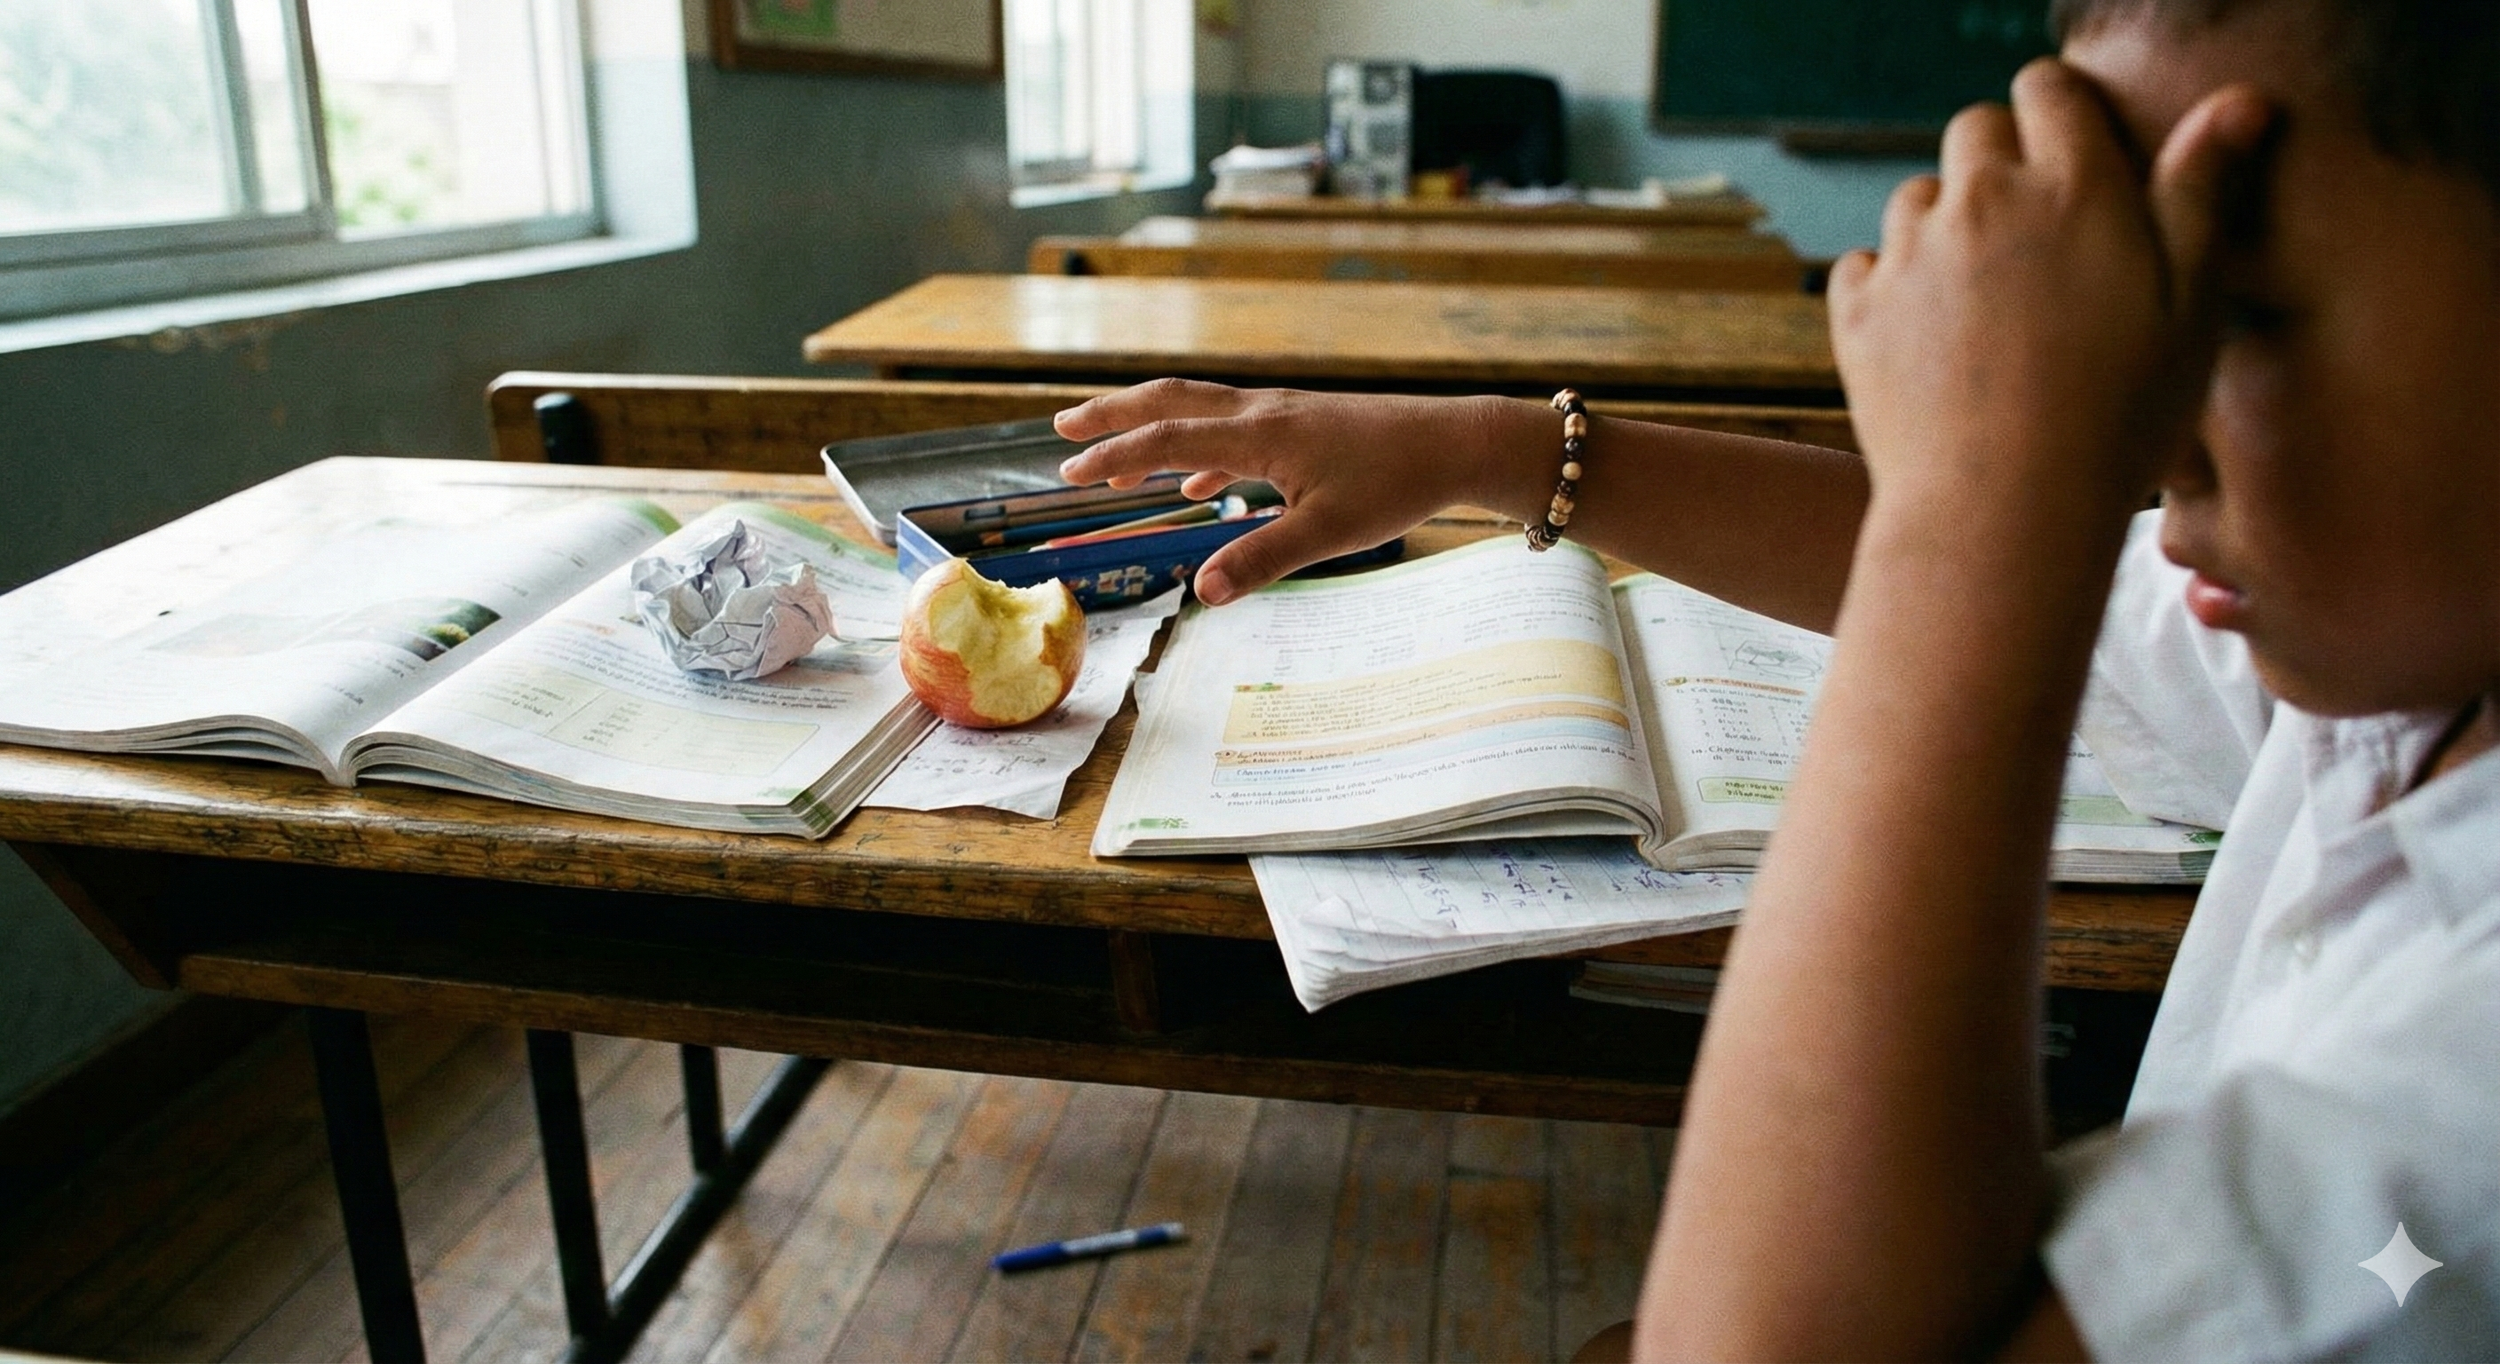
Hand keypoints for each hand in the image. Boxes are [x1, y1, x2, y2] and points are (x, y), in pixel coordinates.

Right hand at [1054, 380, 1535, 603]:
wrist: (1454, 442)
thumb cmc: (1395, 483)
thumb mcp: (1327, 533)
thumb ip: (1260, 560)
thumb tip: (1198, 592)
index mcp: (1259, 435)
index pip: (1166, 440)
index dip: (1113, 455)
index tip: (1069, 474)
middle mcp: (1261, 412)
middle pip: (1169, 403)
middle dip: (1113, 415)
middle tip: (1064, 430)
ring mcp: (1280, 413)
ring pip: (1198, 411)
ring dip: (1150, 430)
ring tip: (1114, 457)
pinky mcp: (1301, 424)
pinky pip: (1232, 431)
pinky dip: (1199, 452)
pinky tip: (1197, 486)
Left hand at [1828, 59, 2271, 533]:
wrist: (2006, 512)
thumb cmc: (2120, 417)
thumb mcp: (2192, 305)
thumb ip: (2201, 193)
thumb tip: (2238, 99)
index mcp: (2073, 186)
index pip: (2048, 89)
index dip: (2062, 113)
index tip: (2078, 157)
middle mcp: (1981, 201)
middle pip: (1975, 130)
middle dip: (2002, 161)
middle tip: (2039, 236)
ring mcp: (1910, 254)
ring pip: (1918, 196)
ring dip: (1946, 223)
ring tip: (1988, 297)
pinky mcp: (1857, 311)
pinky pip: (1865, 264)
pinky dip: (1891, 285)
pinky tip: (1931, 337)